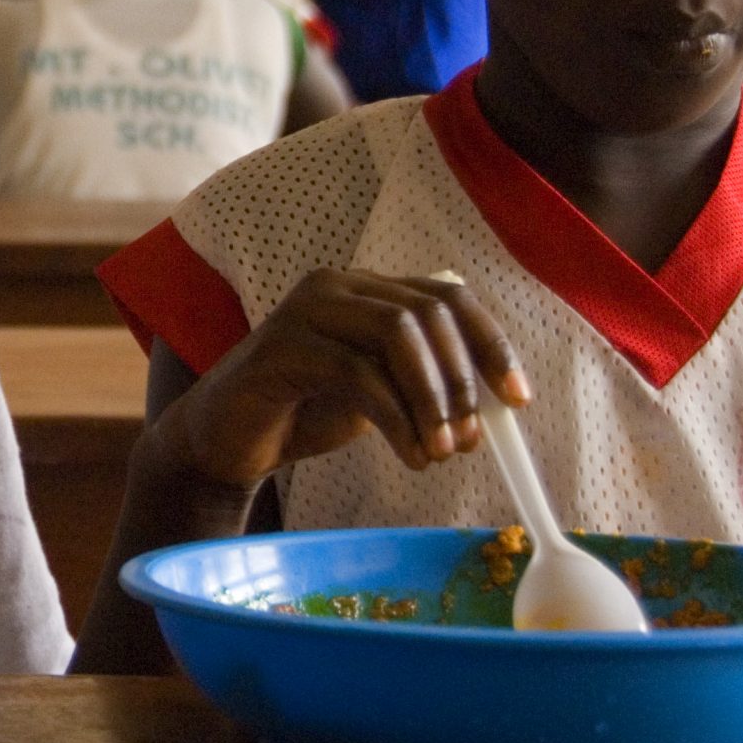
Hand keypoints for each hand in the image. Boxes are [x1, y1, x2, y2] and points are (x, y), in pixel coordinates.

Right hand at [151, 269, 530, 488]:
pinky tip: (410, 457)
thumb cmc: (302, 413)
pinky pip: (357, 373)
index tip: (518, 400)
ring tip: (441, 450)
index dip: (491, 344)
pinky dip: (397, 418)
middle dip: (462, 380)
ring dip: (433, 398)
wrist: (224, 442)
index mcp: (365, 289)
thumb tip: (492, 406)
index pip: (447, 296)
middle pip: (428, 312)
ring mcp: (305, 310)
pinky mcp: (282, 347)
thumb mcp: (377, 393)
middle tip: (469, 440)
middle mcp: (337, 285)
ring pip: (397, 333)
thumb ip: (421, 384)